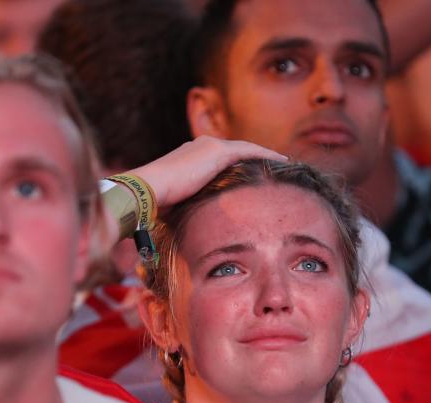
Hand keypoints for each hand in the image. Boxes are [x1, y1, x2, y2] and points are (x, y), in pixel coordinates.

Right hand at [130, 136, 286, 207]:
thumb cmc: (154, 203)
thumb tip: (190, 227)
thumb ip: (186, 207)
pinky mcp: (217, 152)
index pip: (218, 161)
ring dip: (263, 156)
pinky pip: (249, 151)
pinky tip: (281, 161)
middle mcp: (200, 147)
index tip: (249, 176)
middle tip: (272, 168)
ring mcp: (209, 147)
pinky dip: (265, 155)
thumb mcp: (174, 205)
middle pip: (234, 152)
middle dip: (253, 159)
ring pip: (244, 149)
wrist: (148, 189)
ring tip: (282, 163)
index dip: (236, 168)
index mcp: (189, 158)